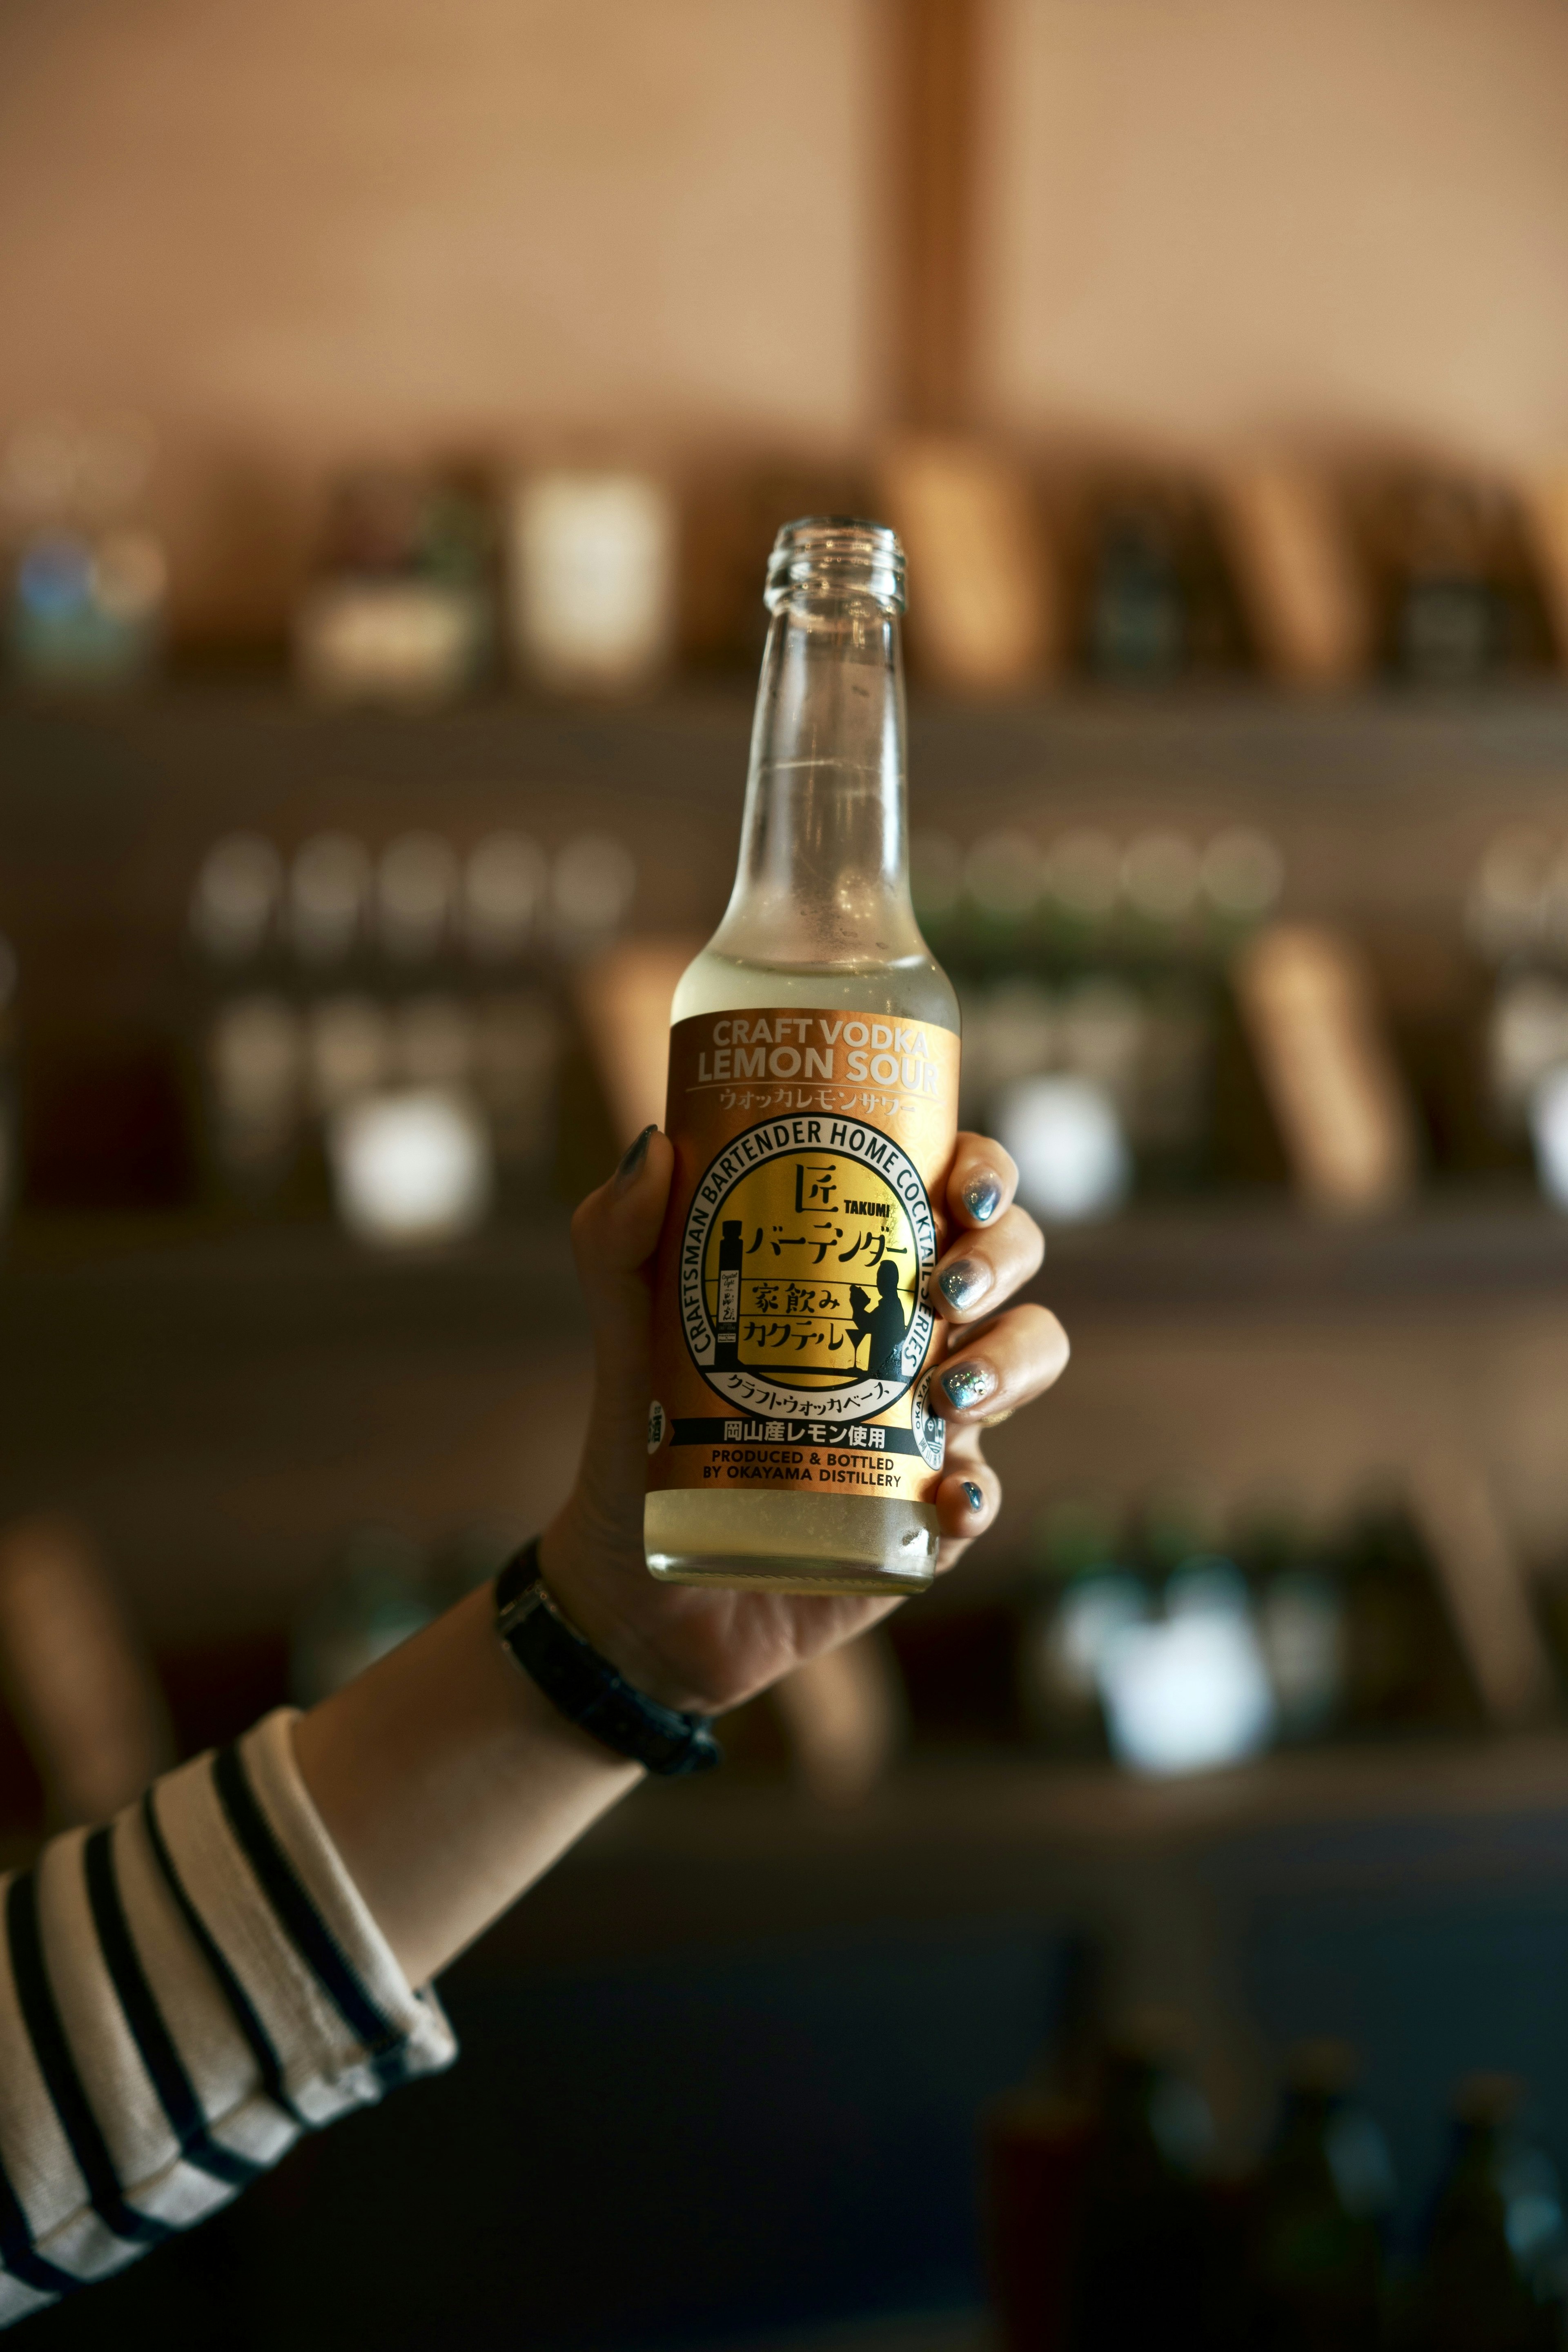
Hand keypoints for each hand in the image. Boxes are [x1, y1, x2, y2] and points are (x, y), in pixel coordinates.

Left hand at [540, 1128, 1068, 1716]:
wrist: (638, 1568)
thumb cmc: (643, 1425)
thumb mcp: (625, 1321)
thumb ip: (619, 1233)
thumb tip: (656, 1146)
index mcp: (862, 1263)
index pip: (954, 1189)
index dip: (983, 1172)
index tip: (962, 1189)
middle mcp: (914, 1330)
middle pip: (1012, 1261)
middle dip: (1001, 1261)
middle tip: (944, 1292)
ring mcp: (932, 1422)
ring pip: (1029, 1361)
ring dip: (1011, 1363)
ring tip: (949, 1392)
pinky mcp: (926, 1513)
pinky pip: (988, 1495)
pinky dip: (980, 1492)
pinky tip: (950, 1496)